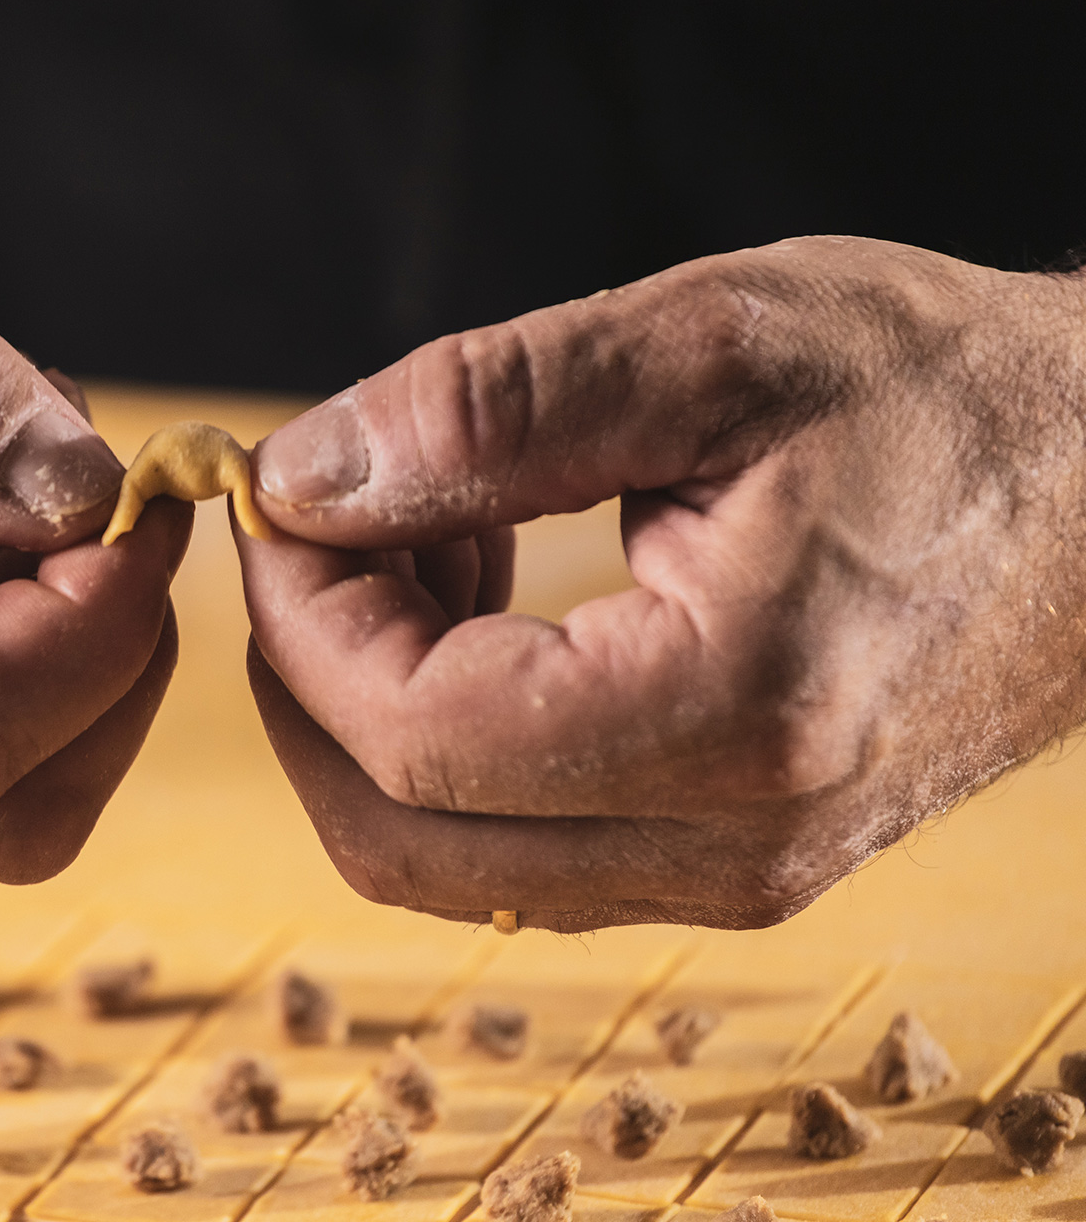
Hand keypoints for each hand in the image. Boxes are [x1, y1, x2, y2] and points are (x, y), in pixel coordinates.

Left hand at [238, 235, 1085, 930]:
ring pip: (439, 858)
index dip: (301, 620)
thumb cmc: (940, 394)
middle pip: (397, 834)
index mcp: (736, 715)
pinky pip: (511, 846)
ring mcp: (731, 876)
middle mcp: (732, 843)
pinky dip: (444, 735)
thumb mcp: (711, 345)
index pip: (413, 735)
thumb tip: (302, 480)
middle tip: (330, 523)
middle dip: (310, 676)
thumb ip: (485, 411)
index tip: (281, 498)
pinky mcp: (724, 862)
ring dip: (372, 706)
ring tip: (425, 538)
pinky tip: (483, 597)